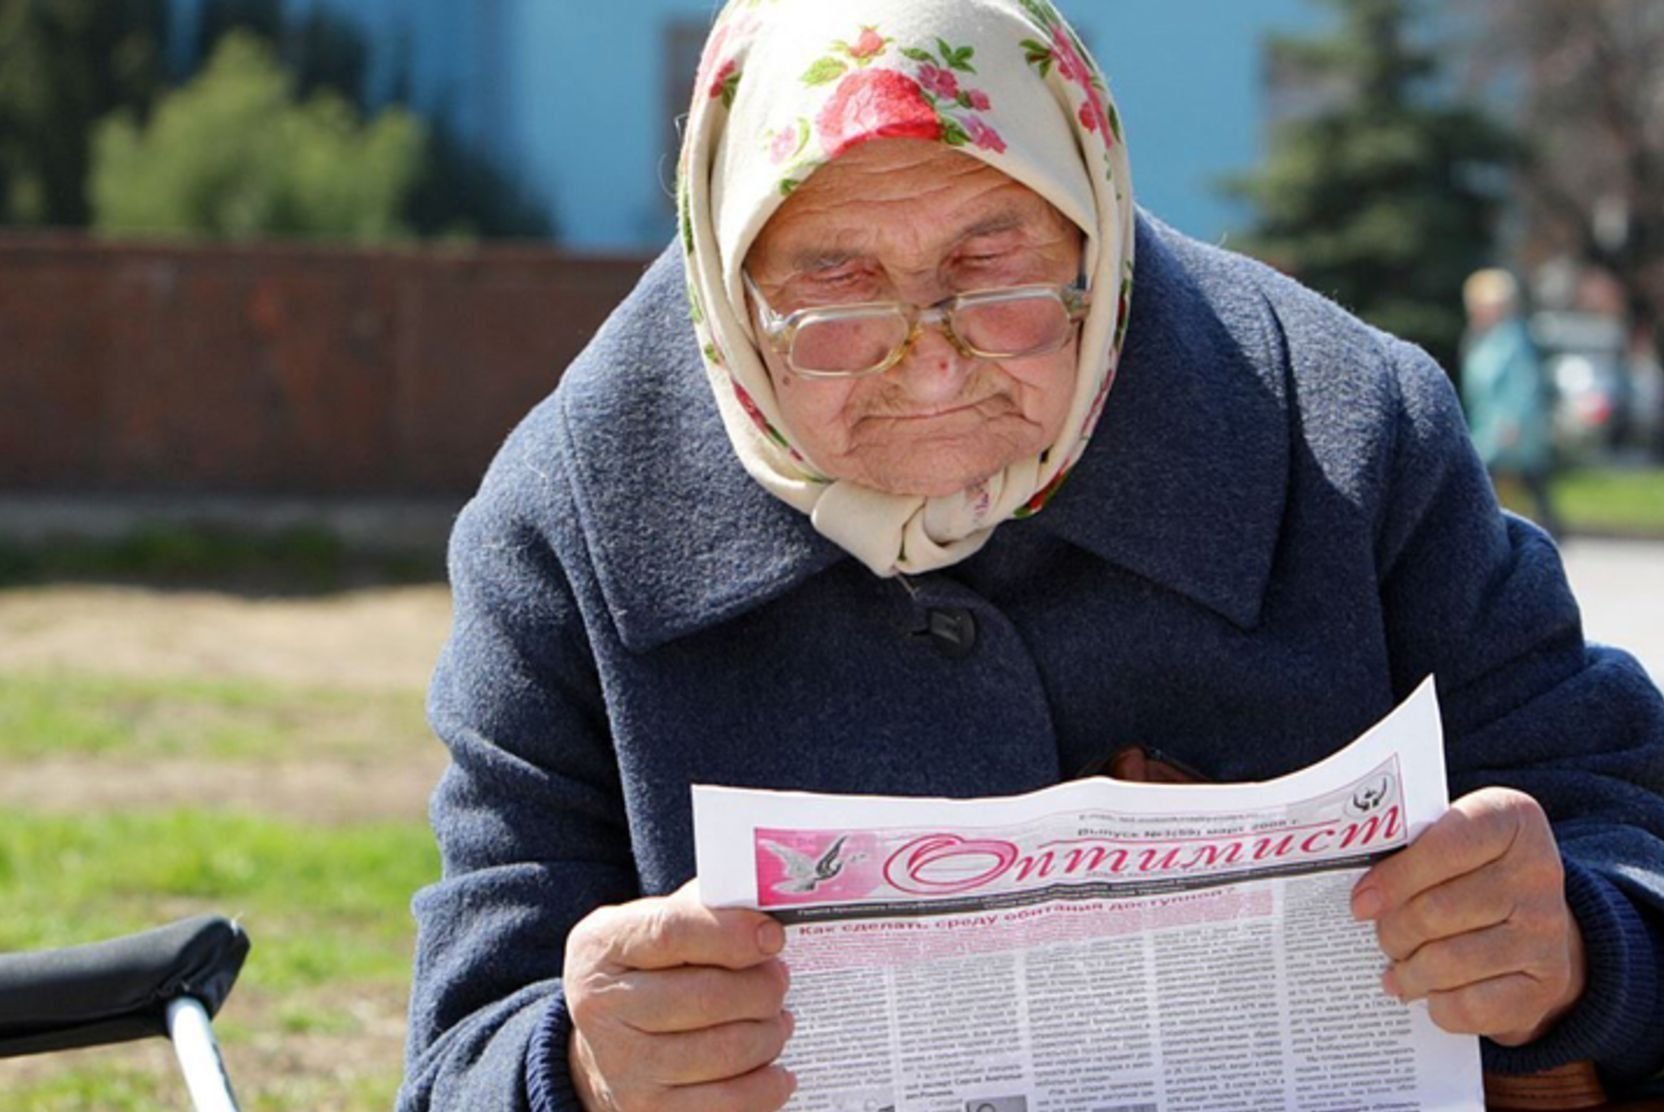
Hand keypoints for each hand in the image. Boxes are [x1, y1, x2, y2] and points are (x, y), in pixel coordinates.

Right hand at [564, 879, 795, 1110]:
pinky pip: (729, 1104)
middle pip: (707, 996)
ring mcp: (624, 1067)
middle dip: (762, 988)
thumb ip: (703, 908)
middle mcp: (602, 1008)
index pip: (672, 931)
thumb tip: (767, 907)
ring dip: (770, 1034)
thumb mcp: (654, 923)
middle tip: (779, 980)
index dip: (732, 933)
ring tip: (776, 1020)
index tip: (773, 936)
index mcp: (602, 946)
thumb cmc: (649, 970)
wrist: (607, 1043)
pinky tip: (776, 1069)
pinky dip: (767, 1085)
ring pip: (726, 1051)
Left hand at [1350, 787, 1584, 1045]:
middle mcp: (1539, 872)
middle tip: (1380, 938)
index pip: (1446, 846)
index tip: (1361, 903)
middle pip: (1438, 910)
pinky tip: (1428, 994)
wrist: (1533, 918)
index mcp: (1510, 819)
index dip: (1396, 878)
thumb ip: (1406, 849)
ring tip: (1395, 971)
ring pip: (1449, 961)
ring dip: (1409, 972)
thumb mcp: (1446, 839)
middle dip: (1394, 931)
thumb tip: (1353, 891)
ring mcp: (1548, 931)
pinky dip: (1438, 1005)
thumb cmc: (1469, 871)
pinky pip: (1472, 1004)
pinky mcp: (1546, 983)